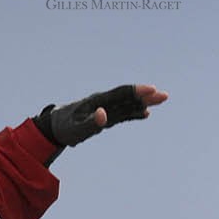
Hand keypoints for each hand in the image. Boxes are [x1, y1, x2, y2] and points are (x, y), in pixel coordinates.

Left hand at [38, 84, 167, 146]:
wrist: (55, 127)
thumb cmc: (64, 128)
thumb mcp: (75, 129)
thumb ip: (90, 123)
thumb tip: (104, 114)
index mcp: (97, 102)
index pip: (120, 94)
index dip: (136, 91)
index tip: (152, 90)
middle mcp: (103, 103)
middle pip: (127, 97)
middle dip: (145, 96)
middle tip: (164, 95)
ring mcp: (105, 109)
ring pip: (127, 104)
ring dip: (143, 103)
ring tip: (160, 100)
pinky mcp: (105, 116)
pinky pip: (122, 113)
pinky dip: (134, 113)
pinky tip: (145, 113)